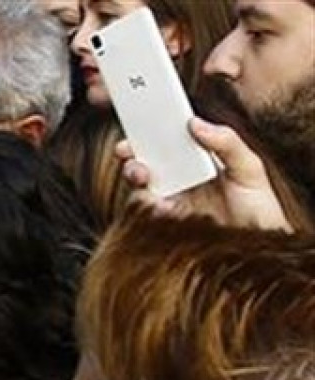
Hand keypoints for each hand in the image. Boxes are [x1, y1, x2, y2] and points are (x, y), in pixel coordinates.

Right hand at [117, 117, 292, 231]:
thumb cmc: (258, 210)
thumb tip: (196, 123)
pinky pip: (144, 211)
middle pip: (145, 160)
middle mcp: (179, 180)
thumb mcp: (249, 168)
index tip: (141, 120)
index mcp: (196, 162)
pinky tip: (159, 203)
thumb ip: (227, 142)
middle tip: (130, 149)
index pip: (169, 141)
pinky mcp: (164, 224)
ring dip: (134, 174)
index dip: (150, 130)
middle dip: (131, 152)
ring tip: (142, 173)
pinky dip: (146, 203)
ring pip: (138, 184)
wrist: (259, 250)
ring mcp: (170, 201)